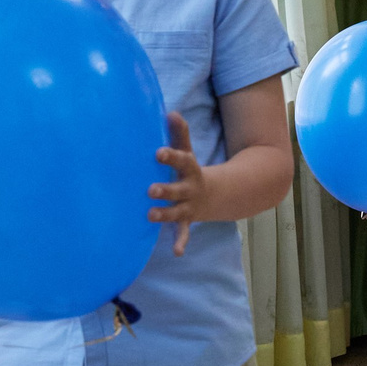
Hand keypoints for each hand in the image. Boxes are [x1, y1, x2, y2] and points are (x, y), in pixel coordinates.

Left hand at [146, 111, 206, 254]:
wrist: (216, 194)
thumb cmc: (190, 170)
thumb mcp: (188, 152)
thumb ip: (179, 134)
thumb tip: (171, 112)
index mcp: (189, 170)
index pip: (181, 161)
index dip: (170, 157)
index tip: (157, 153)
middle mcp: (189, 189)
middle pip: (177, 189)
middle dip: (165, 191)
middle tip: (150, 190)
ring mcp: (188, 206)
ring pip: (176, 212)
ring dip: (165, 214)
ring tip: (150, 215)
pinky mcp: (186, 220)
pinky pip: (183, 232)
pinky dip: (181, 242)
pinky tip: (177, 252)